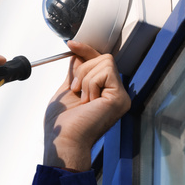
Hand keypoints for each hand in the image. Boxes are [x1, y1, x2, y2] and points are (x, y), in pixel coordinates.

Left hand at [43, 41, 130, 170]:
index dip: (86, 50)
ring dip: (86, 78)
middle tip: (76, 89)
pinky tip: (90, 101)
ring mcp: (120, 95)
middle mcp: (115, 92)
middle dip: (83, 69)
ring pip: (104, 62)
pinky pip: (106, 71)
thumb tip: (77, 56)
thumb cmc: (64, 123)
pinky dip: (91, 83)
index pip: (100, 62)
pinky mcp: (120, 97)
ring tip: (83, 98)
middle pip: (103, 58)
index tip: (71, 44)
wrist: (65, 139)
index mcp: (104, 91)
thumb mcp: (68, 89)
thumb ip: (76, 72)